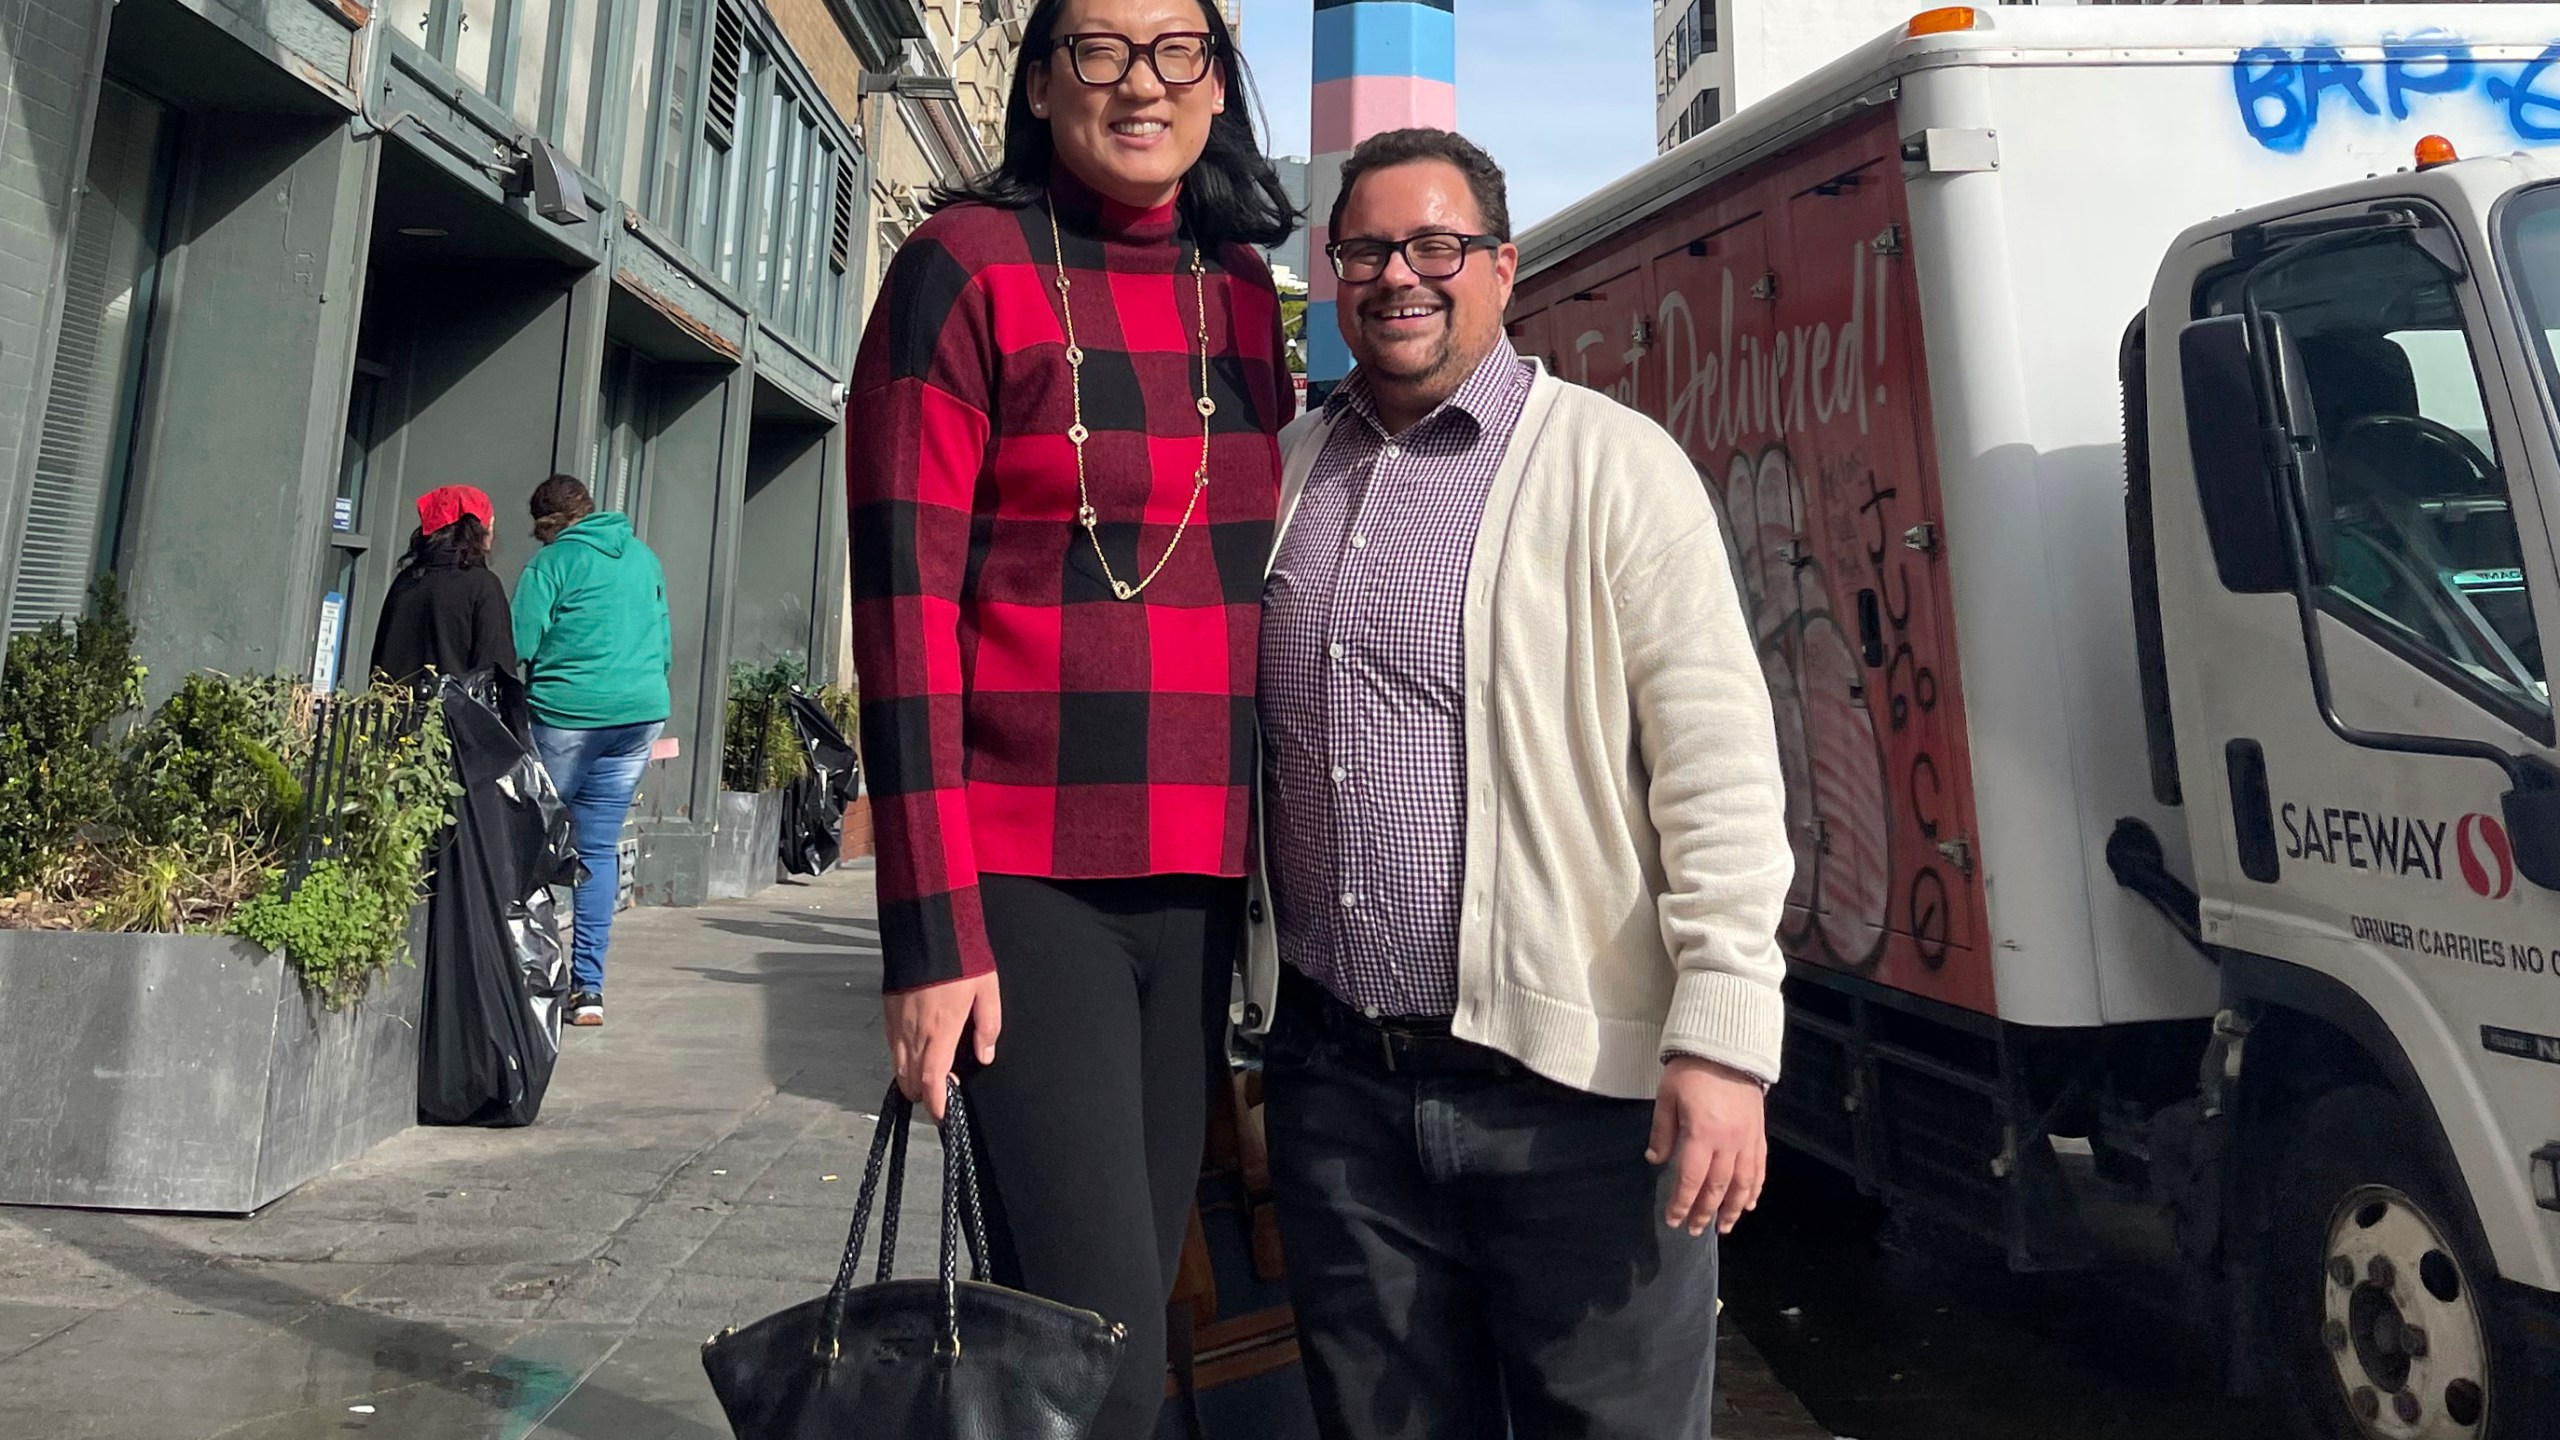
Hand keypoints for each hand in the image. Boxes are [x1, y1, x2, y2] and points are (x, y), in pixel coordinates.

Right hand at [882, 973, 1001, 1122]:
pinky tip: (919, 1052)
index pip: (932, 1081)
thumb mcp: (988, 992)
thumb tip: (984, 1057)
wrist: (928, 929)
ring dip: (913, 1079)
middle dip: (926, 1095)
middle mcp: (913, 1032)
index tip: (945, 1116)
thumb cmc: (962, 959)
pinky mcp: (887, 1013)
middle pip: (911, 1082)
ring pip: (898, 1068)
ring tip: (934, 1074)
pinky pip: (892, 1048)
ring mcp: (896, 1023)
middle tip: (945, 1092)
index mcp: (940, 1031)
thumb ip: (988, 1028)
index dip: (937, 1105)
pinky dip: (903, 1059)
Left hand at [1646, 1055, 1768, 1235]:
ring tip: (1724, 1227)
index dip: (1681, 1203)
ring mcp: (1747, 1139)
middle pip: (1717, 1187)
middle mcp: (1728, 1142)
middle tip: (1695, 1230)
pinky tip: (1749, 1203)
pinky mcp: (1759, 1133)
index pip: (1690, 1179)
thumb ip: (1662, 1132)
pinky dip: (1755, 1188)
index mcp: (1702, 1134)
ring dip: (1733, 1209)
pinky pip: (1760, 1167)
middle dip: (1705, 1212)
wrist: (1727, 1046)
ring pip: (1743, 1183)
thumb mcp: (1667, 1097)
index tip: (1673, 1220)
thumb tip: (1655, 1160)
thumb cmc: (1691, 1070)